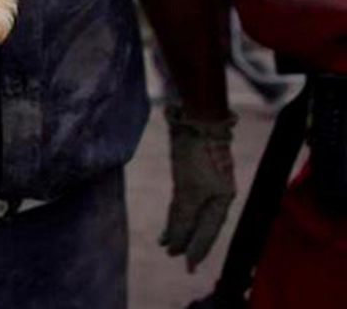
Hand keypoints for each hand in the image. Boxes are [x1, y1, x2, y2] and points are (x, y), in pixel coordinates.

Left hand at [160, 105, 236, 271]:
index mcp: (223, 199)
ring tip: (166, 245)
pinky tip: (168, 225)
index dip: (198, 248)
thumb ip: (183, 216)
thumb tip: (176, 240)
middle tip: (173, 257)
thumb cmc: (196, 155)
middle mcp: (216, 195)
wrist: (195, 122)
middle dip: (187, 241)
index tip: (189, 266)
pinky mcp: (190, 176)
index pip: (209, 231)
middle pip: (200, 224)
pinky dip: (176, 215)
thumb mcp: (189, 189)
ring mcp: (203, 185)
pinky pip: (184, 203)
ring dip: (179, 229)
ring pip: (190, 214)